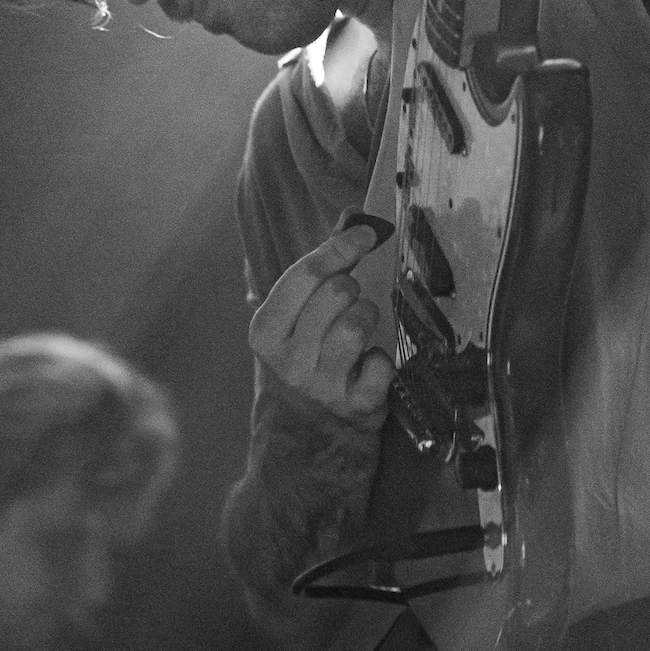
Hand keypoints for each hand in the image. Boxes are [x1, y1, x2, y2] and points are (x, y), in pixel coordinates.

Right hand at [249, 220, 392, 429]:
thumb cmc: (306, 356)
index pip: (306, 274)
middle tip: (350, 302)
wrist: (309, 432)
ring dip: (369, 318)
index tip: (366, 235)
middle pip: (337, 293)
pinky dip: (384, 359)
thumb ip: (318, 268)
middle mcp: (289, 359)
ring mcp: (321, 386)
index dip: (341, 248)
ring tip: (360, 329)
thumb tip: (353, 218)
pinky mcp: (355, 406)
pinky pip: (382, 363)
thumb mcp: (295, 317)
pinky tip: (370, 363)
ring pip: (358, 324)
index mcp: (266, 331)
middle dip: (352, 289)